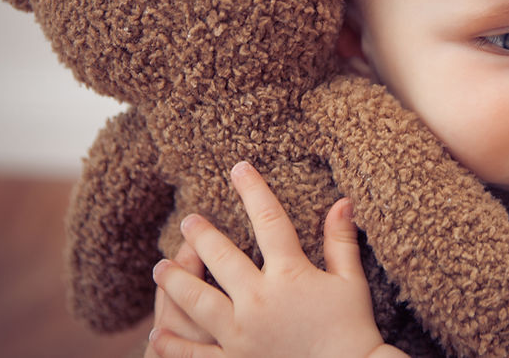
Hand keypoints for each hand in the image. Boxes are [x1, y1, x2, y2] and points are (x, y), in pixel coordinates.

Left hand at [149, 161, 404, 357]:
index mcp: (291, 274)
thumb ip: (341, 241)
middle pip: (222, 257)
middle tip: (188, 221)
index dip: (253, 191)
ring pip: (197, 302)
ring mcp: (243, 333)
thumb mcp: (351, 281)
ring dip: (176, 282)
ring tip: (160, 268)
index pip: (269, 220)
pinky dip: (173, 344)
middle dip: (202, 235)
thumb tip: (342, 201)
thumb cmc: (353, 328)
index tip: (240, 169)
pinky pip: (195, 353)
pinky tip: (156, 333)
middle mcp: (260, 299)